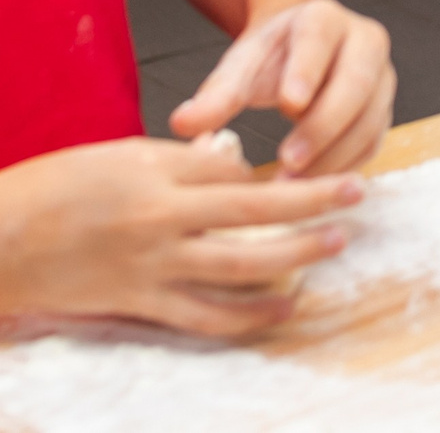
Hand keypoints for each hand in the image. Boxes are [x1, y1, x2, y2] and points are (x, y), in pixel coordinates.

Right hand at [0, 136, 362, 335]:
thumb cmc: (52, 190)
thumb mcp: (117, 156)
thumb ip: (177, 160)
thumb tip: (228, 159)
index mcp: (155, 176)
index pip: (232, 168)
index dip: (270, 168)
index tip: (304, 162)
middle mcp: (161, 221)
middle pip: (255, 209)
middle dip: (312, 199)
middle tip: (357, 190)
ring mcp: (153, 266)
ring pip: (242, 264)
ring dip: (297, 254)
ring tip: (337, 241)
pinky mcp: (141, 303)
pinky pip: (208, 315)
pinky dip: (251, 313)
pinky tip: (285, 304)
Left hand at [169, 0, 395, 176]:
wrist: (300, 53)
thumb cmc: (269, 60)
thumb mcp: (240, 67)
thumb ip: (216, 95)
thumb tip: (182, 123)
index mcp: (324, 19)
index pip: (320, 40)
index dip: (307, 72)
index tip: (287, 106)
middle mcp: (364, 42)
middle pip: (357, 82)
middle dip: (324, 125)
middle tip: (288, 160)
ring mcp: (382, 76)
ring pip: (370, 117)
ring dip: (334, 154)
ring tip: (293, 184)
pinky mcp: (384, 109)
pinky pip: (373, 141)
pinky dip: (345, 166)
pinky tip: (312, 186)